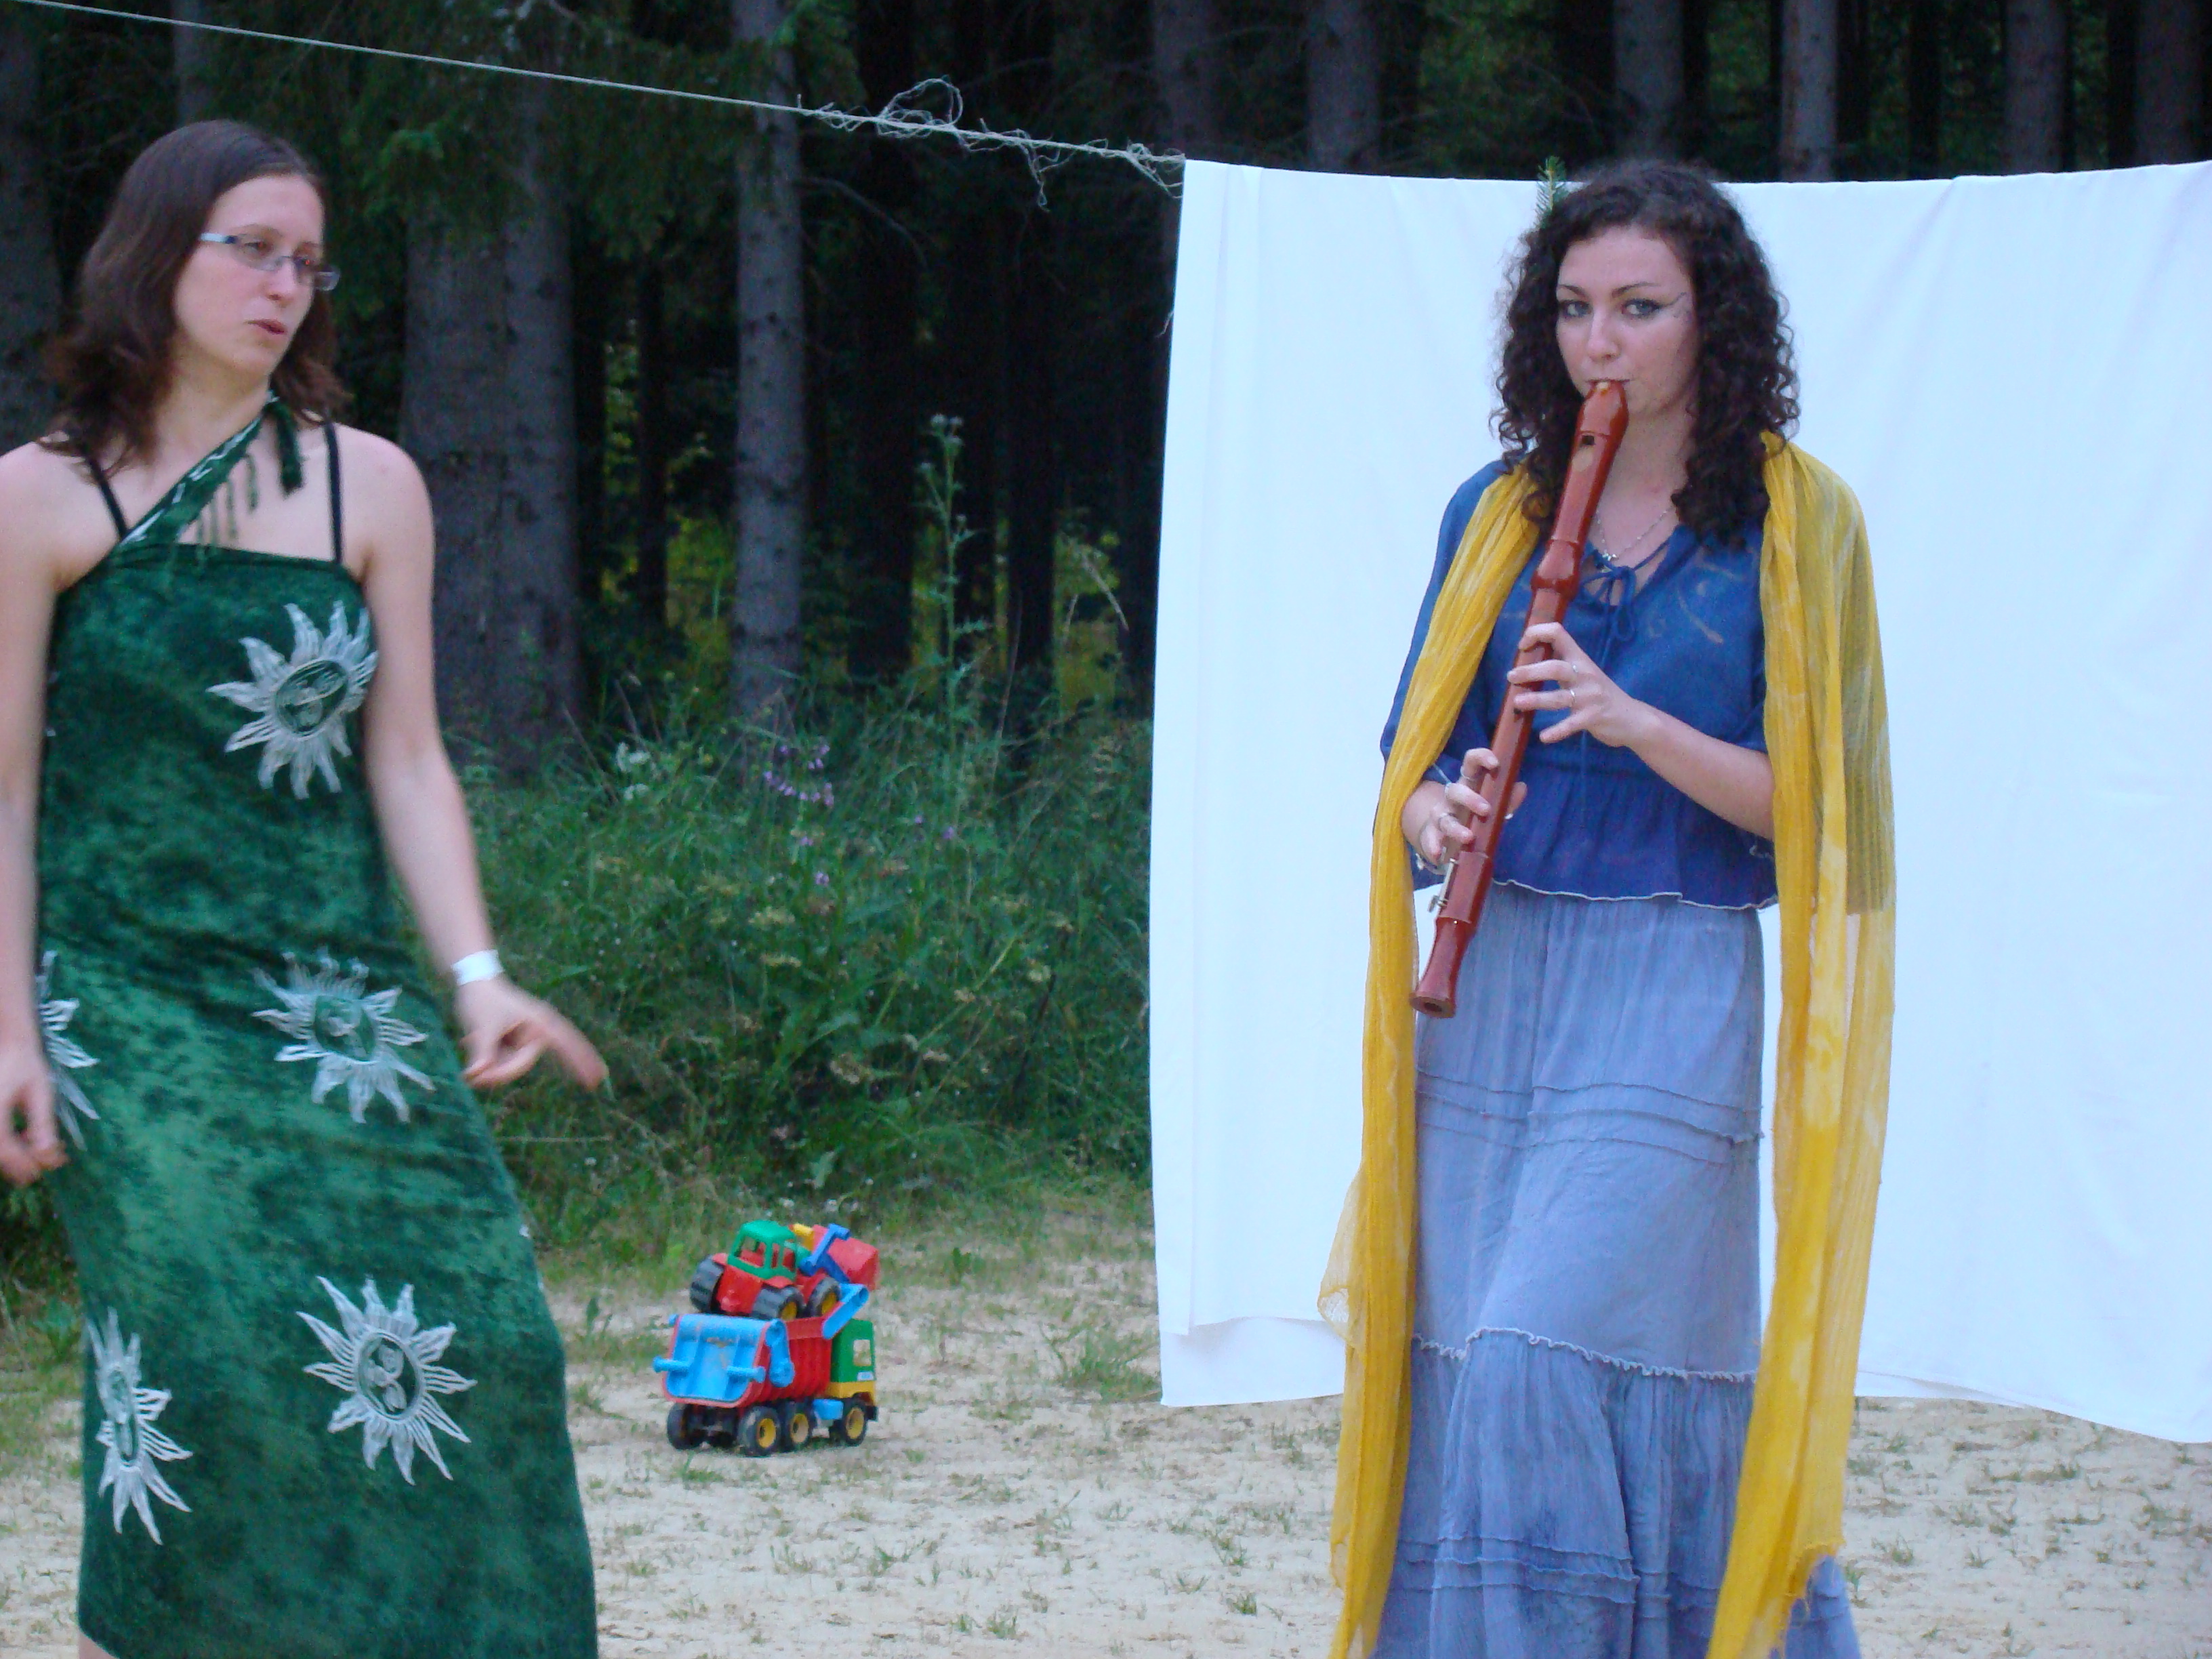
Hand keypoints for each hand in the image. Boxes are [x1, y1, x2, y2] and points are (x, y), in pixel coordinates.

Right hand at [0, 1037, 65, 1187]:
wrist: (4, 1040)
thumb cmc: (23, 1061)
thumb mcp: (39, 1092)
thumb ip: (42, 1124)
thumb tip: (48, 1155)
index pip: (3, 1148)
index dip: (24, 1163)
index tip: (49, 1168)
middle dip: (23, 1161)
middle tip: (53, 1160)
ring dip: (16, 1153)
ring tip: (42, 1144)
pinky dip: (8, 1142)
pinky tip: (26, 1135)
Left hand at [454, 977, 607, 1090]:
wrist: (474, 983)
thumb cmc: (483, 1000)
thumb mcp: (482, 1026)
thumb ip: (482, 1054)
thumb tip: (477, 1076)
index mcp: (539, 1022)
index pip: (566, 1045)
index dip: (581, 1062)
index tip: (596, 1081)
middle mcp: (537, 1032)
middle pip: (521, 1065)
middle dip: (497, 1072)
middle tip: (470, 1075)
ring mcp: (526, 1040)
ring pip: (509, 1066)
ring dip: (488, 1063)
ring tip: (472, 1039)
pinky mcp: (515, 1046)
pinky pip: (503, 1063)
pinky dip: (487, 1059)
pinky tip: (474, 1038)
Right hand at [1412, 750, 1527, 868]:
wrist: (1446, 835)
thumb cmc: (1474, 816)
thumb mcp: (1494, 807)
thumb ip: (1507, 800)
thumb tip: (1521, 787)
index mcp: (1468, 784)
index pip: (1470, 763)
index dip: (1481, 758)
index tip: (1495, 763)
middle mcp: (1451, 798)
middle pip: (1455, 791)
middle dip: (1470, 799)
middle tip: (1486, 810)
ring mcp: (1440, 816)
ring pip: (1443, 817)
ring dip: (1455, 827)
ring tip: (1468, 837)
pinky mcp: (1432, 835)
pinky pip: (1430, 839)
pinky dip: (1433, 846)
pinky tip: (1439, 855)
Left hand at [1509, 622, 1653, 748]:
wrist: (1633, 718)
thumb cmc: (1600, 695)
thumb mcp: (1584, 674)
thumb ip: (1563, 667)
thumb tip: (1527, 663)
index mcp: (1580, 659)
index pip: (1559, 633)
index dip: (1538, 633)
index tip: (1523, 646)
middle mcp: (1585, 674)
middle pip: (1555, 667)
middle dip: (1531, 671)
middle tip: (1511, 677)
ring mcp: (1590, 697)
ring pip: (1559, 697)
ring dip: (1537, 699)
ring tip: (1517, 702)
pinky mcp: (1593, 718)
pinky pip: (1571, 725)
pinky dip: (1557, 731)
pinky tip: (1544, 737)